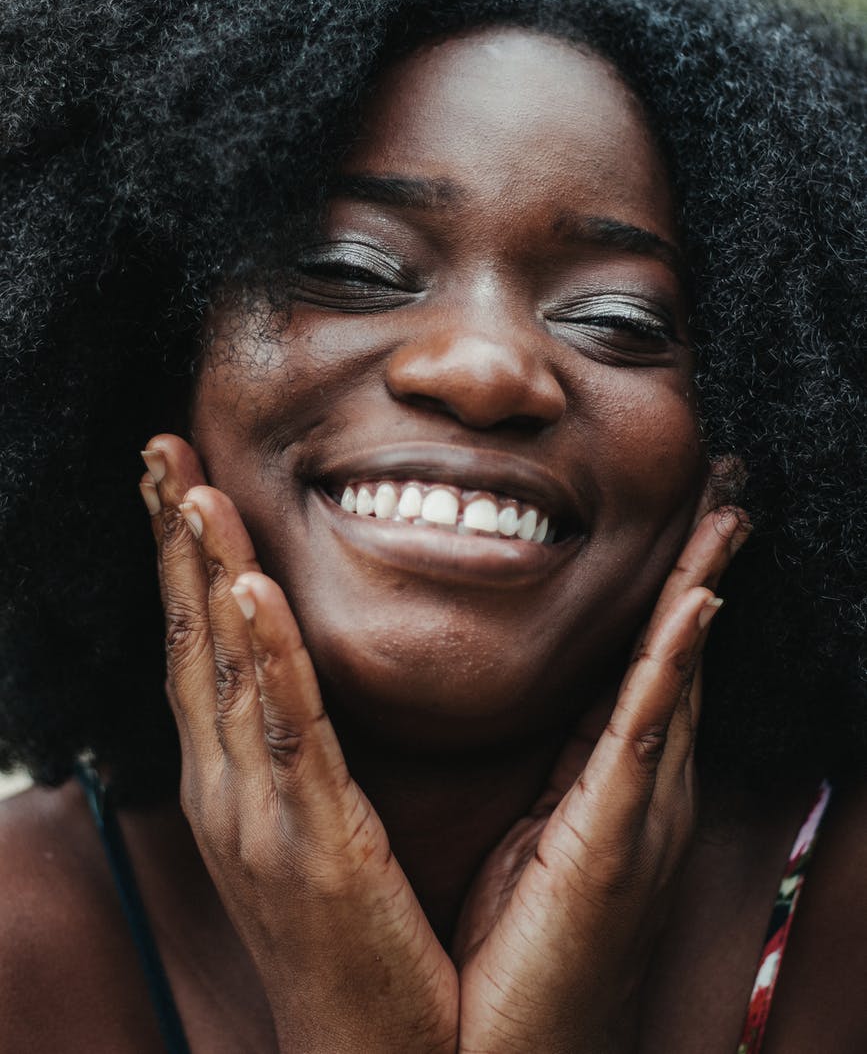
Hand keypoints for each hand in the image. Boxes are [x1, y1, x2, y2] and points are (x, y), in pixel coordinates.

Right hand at [140, 434, 458, 1053]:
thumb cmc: (352, 934)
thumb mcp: (309, 827)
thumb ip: (297, 749)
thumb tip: (294, 675)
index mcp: (231, 779)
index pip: (196, 646)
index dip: (181, 559)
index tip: (175, 477)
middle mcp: (225, 788)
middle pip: (191, 641)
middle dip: (174, 541)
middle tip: (160, 450)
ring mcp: (257, 815)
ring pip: (224, 671)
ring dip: (204, 573)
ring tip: (191, 490)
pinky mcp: (310, 842)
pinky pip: (283, 732)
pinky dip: (260, 655)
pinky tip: (245, 591)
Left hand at [453, 508, 749, 1053]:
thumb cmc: (521, 947)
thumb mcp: (541, 834)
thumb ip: (561, 768)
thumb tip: (560, 704)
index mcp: (621, 780)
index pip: (656, 662)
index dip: (677, 587)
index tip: (693, 516)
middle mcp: (649, 786)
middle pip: (681, 653)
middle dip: (705, 569)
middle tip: (729, 489)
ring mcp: (644, 811)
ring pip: (678, 676)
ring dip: (700, 592)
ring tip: (724, 519)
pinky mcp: (617, 840)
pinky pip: (645, 735)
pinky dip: (674, 666)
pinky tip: (694, 609)